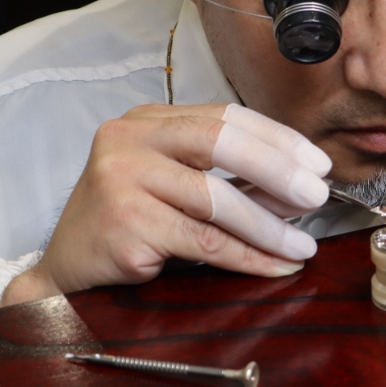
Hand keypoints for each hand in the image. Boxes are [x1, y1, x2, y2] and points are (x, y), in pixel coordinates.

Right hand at [2, 103, 331, 304]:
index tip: (317, 162)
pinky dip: (247, 256)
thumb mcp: (176, 185)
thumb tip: (298, 186)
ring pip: (215, 198)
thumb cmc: (129, 223)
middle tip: (317, 195)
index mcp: (146, 120)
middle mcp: (129, 139)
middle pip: (220, 142)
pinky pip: (203, 241)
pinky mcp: (124, 223)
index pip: (224, 116)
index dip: (277, 138)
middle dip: (279, 169)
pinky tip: (275, 264)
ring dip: (268, 225)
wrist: (68, 269)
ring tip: (303, 245)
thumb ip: (227, 177)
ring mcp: (121, 178)